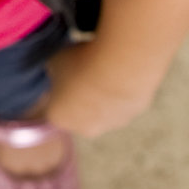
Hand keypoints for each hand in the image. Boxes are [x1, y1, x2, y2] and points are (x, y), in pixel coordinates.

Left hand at [41, 43, 156, 139]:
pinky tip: (121, 71)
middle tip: (86, 71)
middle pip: (79, 112)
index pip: (54, 106)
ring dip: (104, 92)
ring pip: (104, 108)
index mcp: (59, 117)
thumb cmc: (80, 64)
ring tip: (106, 68)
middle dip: (81, 94)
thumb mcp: (55, 60)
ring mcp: (111, 124)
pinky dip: (122, 87)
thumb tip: (61, 71)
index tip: (65, 73)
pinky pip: (123, 100)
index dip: (58, 88)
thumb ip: (55, 71)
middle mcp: (84, 128)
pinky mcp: (133, 114)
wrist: (118, 68)